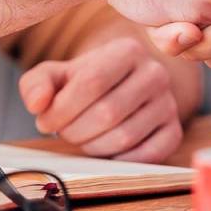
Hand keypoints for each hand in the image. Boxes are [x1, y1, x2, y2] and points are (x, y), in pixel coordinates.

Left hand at [18, 38, 183, 162]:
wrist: (121, 87)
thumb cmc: (85, 82)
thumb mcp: (57, 74)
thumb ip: (37, 83)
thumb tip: (37, 104)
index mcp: (128, 50)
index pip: (92, 82)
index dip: (62, 109)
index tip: (45, 121)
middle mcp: (155, 74)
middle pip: (107, 112)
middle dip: (74, 130)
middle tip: (63, 132)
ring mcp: (169, 104)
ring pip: (124, 137)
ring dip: (92, 146)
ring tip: (81, 137)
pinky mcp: (174, 131)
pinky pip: (146, 156)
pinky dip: (118, 160)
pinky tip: (103, 149)